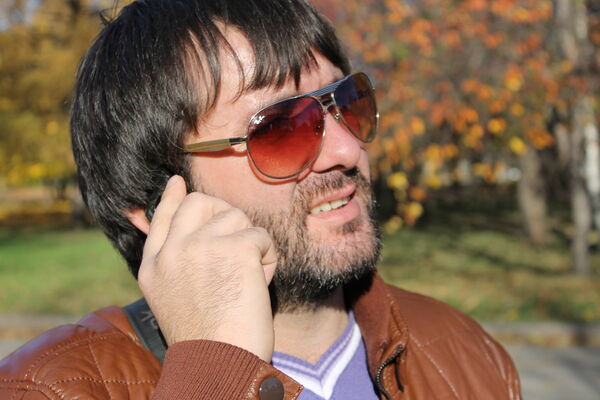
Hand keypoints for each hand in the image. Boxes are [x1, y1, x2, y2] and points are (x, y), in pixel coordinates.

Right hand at [137, 175, 276, 361]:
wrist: (219, 365)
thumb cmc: (207, 340)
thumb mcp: (174, 299)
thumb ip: (177, 263)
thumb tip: (192, 232)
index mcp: (154, 267)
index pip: (162, 218)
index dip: (172, 198)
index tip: (177, 182)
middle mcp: (172, 252)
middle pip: (199, 203)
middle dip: (224, 214)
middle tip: (238, 241)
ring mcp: (200, 246)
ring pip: (236, 217)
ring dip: (250, 244)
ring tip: (247, 278)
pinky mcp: (234, 249)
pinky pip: (261, 235)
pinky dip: (269, 257)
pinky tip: (260, 282)